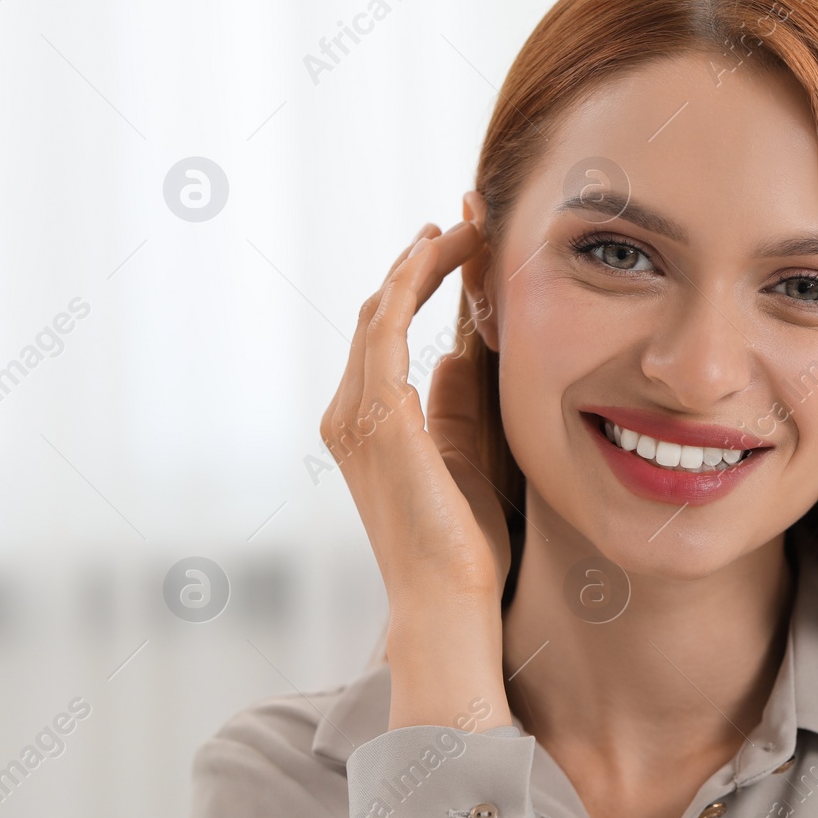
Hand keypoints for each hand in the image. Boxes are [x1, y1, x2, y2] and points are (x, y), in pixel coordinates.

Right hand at [319, 216, 512, 730]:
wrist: (450, 600)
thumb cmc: (464, 544)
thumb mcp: (467, 455)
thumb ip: (453, 404)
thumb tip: (454, 355)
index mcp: (368, 423)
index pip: (392, 330)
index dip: (425, 280)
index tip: (465, 243)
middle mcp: (349, 413)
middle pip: (381, 310)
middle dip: (424, 258)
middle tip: (469, 217)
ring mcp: (355, 414)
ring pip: (380, 310)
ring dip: (421, 260)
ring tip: (464, 223)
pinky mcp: (376, 416)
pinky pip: (387, 327)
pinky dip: (413, 282)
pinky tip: (444, 252)